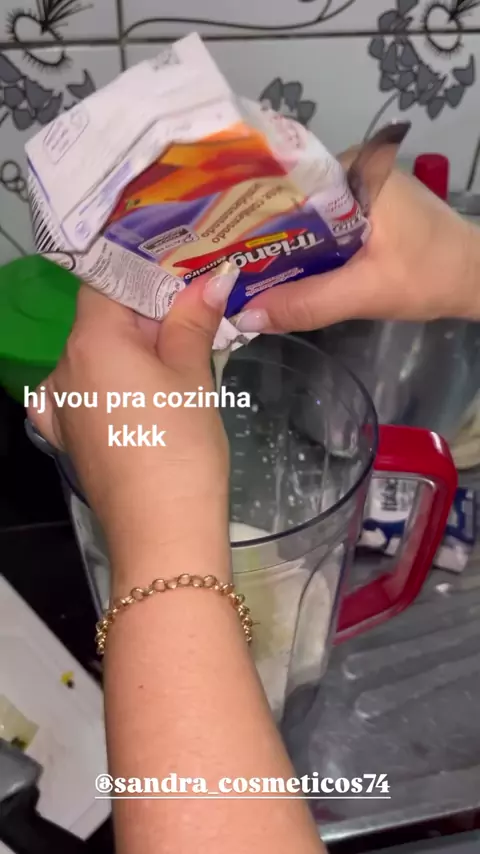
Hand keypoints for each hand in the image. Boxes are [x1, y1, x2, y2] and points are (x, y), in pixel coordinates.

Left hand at [28, 264, 238, 584]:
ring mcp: (60, 404)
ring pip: (94, 356)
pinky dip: (106, 384)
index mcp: (90, 339)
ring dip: (131, 350)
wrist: (162, 531)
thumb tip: (214, 277)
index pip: (108, 281)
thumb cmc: (181, 445)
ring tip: (176, 360)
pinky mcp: (69, 436)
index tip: (185, 275)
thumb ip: (193, 321)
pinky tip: (129, 392)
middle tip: (196, 317)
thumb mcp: (192, 375)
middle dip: (147, 314)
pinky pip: (80, 393)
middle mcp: (64, 365)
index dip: (146, 273)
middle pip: (102, 319)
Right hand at [234, 157, 479, 333]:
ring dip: (274, 245)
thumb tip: (244, 316)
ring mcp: (356, 191)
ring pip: (300, 217)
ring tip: (231, 268)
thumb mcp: (366, 292)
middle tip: (210, 258)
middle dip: (253, 231)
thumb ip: (308, 304)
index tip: (209, 233)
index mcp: (352, 169)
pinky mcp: (360, 214)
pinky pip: (317, 230)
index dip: (244, 207)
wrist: (477, 281)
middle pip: (287, 200)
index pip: (282, 178)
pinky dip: (297, 252)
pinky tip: (272, 274)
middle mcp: (350, 169)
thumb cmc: (431, 275)